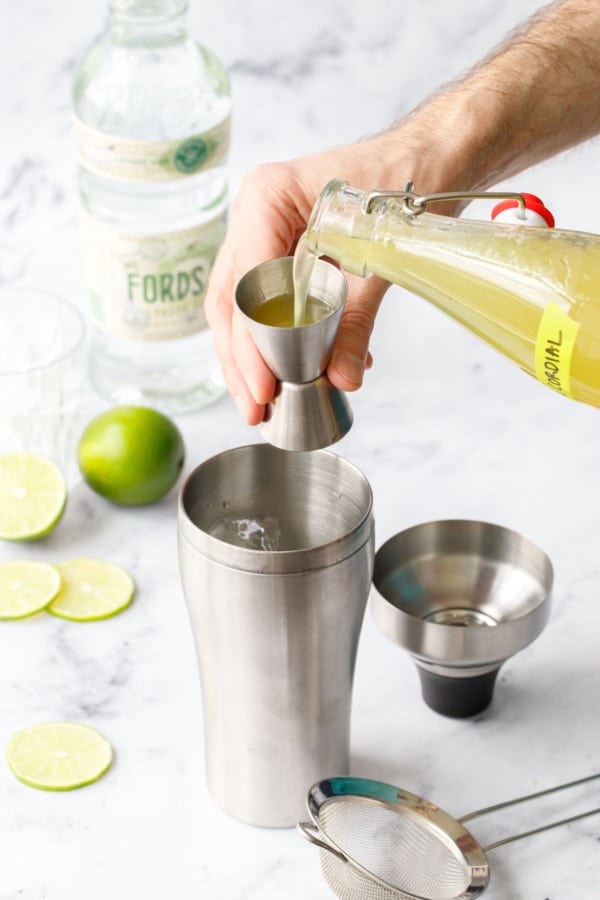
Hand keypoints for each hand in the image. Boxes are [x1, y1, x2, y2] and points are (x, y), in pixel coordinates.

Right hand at [204, 141, 390, 424]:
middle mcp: (257, 215)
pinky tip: (315, 371)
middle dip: (242, 361)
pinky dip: (289, 340)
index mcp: (267, 198)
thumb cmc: (410, 177)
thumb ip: (355, 319)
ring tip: (269, 402)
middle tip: (255, 408)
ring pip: (246, 308)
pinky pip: (276, 303)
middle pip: (232, 301)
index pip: (244, 284)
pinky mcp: (288, 252)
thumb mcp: (380, 254)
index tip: (265, 386)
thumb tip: (341, 378)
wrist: (437, 156)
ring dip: (259, 357)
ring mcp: (267, 233)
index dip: (251, 343)